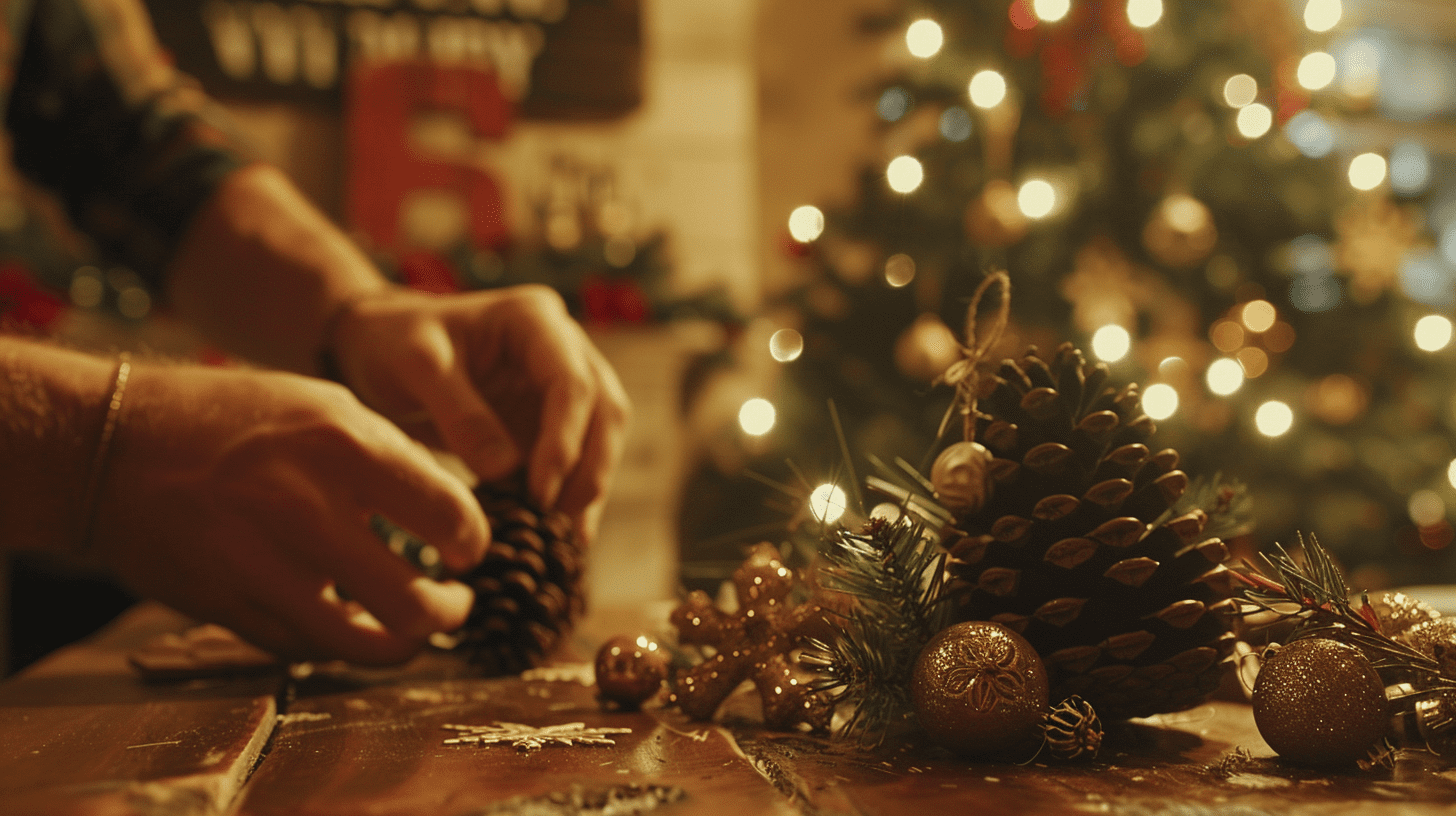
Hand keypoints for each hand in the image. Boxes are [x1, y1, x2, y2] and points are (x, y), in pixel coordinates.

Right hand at [94, 365, 490, 664]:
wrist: (109, 444)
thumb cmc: (230, 418)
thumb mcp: (323, 406)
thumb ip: (392, 458)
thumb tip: (455, 513)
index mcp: (340, 444)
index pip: (449, 515)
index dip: (474, 542)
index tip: (469, 548)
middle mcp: (303, 508)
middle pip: (414, 602)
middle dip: (450, 613)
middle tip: (456, 602)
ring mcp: (260, 566)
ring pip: (362, 645)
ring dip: (405, 645)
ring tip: (417, 629)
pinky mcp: (225, 608)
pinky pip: (307, 649)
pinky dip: (342, 644)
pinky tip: (356, 624)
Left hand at [325, 285, 630, 543]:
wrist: (379, 346)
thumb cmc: (393, 341)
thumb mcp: (415, 366)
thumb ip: (459, 413)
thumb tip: (505, 471)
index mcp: (535, 319)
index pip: (573, 382)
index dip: (565, 440)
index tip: (540, 492)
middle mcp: (562, 349)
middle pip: (604, 412)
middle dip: (588, 469)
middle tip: (556, 521)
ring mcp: (561, 388)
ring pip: (602, 440)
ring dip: (587, 488)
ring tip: (560, 539)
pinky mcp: (551, 424)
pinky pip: (577, 462)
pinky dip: (571, 498)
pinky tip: (559, 538)